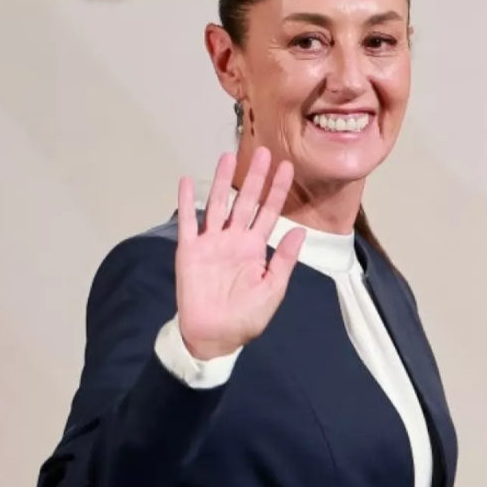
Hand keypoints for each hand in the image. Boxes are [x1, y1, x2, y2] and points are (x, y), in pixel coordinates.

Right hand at [175, 147, 305, 360]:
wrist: (214, 336)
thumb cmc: (245, 317)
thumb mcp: (272, 289)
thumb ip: (284, 259)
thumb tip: (300, 230)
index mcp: (255, 248)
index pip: (269, 212)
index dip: (278, 190)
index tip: (287, 167)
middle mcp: (234, 239)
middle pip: (245, 201)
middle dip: (255, 177)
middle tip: (264, 151)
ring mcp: (211, 243)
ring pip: (218, 204)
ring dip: (222, 181)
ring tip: (228, 156)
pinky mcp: (189, 251)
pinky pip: (188, 223)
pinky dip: (186, 202)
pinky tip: (186, 181)